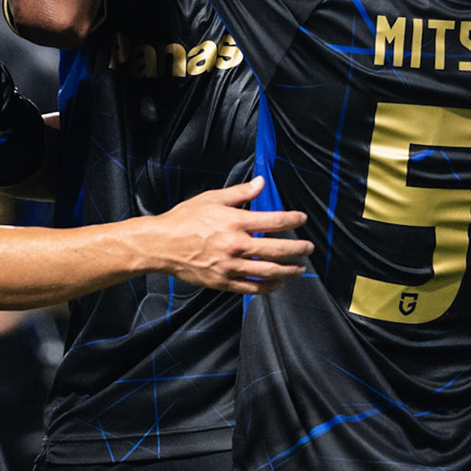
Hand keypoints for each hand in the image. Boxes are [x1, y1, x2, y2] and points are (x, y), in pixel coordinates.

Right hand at [151, 176, 310, 293]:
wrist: (162, 244)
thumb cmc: (185, 219)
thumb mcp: (213, 198)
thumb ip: (241, 193)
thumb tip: (262, 183)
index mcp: (235, 222)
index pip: (274, 221)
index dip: (293, 220)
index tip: (302, 219)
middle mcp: (236, 246)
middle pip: (278, 249)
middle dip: (298, 248)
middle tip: (308, 248)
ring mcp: (230, 266)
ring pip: (269, 271)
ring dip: (289, 270)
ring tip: (299, 267)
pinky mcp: (223, 282)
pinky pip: (253, 288)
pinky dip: (269, 286)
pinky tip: (278, 282)